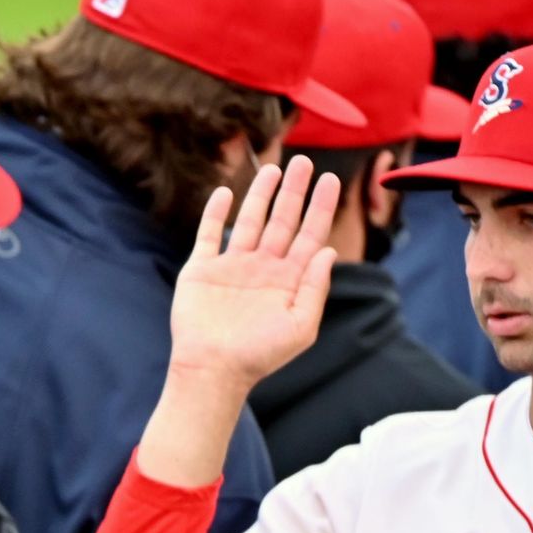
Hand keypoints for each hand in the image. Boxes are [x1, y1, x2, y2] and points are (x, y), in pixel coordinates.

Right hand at [167, 157, 338, 392]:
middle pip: (282, 221)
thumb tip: (328, 251)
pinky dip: (216, 213)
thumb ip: (315, 288)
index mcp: (288, 281)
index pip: (309, 236)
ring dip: (261, 194)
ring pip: (250, 220)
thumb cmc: (260, 356)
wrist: (212, 370)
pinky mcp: (202, 270)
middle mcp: (262, 269)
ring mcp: (232, 267)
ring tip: (273, 169)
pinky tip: (225, 192)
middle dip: (294, 192)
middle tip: (304, 162)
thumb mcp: (300, 326)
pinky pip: (210, 234)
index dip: (320, 208)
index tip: (331, 180)